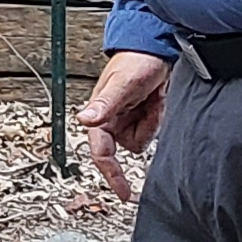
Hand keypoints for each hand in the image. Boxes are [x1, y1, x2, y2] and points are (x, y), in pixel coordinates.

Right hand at [77, 49, 171, 201]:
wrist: (158, 47)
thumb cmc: (136, 60)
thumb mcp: (122, 83)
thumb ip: (104, 103)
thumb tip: (84, 120)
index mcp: (99, 114)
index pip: (101, 153)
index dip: (112, 175)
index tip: (124, 194)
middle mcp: (111, 119)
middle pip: (127, 146)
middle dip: (142, 130)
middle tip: (150, 109)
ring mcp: (127, 118)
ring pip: (141, 140)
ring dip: (151, 123)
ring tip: (153, 101)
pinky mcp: (141, 116)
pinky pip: (150, 131)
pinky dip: (156, 119)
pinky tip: (157, 102)